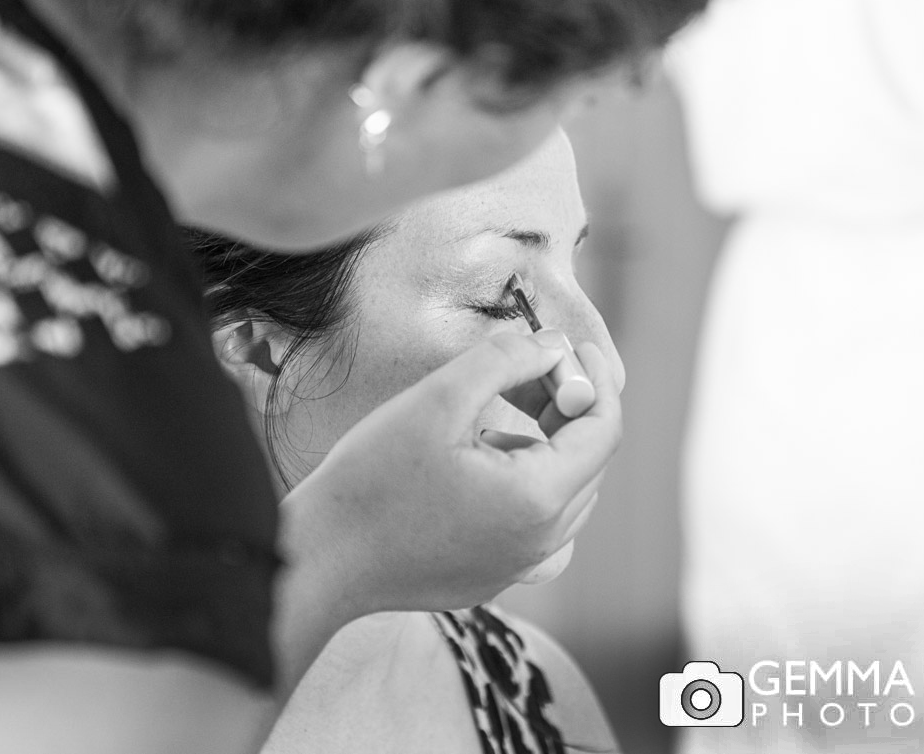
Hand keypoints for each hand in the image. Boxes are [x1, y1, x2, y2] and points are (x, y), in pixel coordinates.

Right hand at [273, 330, 621, 684]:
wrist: (319, 560)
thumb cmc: (372, 479)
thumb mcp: (439, 399)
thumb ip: (505, 361)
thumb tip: (553, 345)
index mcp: (538, 498)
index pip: (604, 430)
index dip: (594, 379)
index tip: (570, 345)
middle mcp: (541, 543)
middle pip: (588, 460)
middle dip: (565, 406)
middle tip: (521, 369)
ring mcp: (518, 567)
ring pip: (565, 494)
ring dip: (544, 445)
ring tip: (488, 419)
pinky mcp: (492, 577)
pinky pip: (537, 527)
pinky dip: (525, 487)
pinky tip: (479, 467)